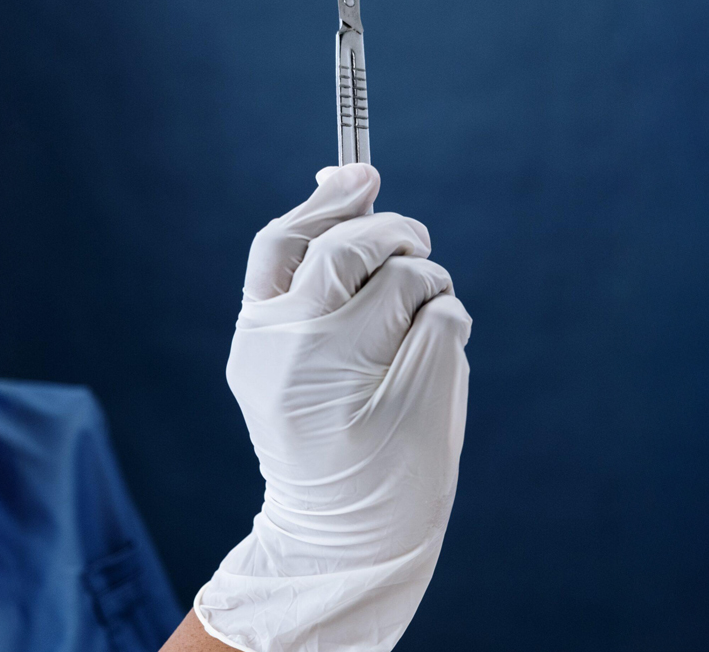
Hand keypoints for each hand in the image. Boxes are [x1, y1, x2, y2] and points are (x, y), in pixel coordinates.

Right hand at [194, 164, 471, 651]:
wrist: (340, 538)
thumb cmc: (323, 434)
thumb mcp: (293, 360)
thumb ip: (315, 282)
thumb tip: (349, 179)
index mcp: (257, 336)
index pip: (282, 242)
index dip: (326, 199)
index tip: (360, 170)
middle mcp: (289, 348)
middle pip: (349, 249)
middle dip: (395, 232)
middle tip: (416, 245)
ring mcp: (345, 373)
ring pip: (407, 277)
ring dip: (429, 283)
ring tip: (422, 320)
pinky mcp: (406, 396)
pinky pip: (446, 317)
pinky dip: (452, 323)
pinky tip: (436, 363)